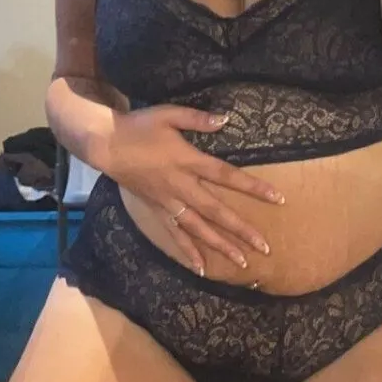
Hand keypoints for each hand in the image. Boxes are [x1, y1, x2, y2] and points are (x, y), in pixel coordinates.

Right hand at [99, 105, 283, 275]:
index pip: (227, 176)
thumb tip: (226, 119)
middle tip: (265, 248)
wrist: (105, 145)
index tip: (277, 198)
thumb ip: (197, 118)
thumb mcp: (168, 114)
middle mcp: (181, 186)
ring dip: (221, 246)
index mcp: (187, 161)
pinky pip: (174, 234)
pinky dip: (187, 252)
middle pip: (216, 212)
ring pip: (198, 229)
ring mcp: (168, 202)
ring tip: (242, 262)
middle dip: (241, 230)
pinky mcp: (156, 209)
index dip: (252, 187)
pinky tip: (201, 267)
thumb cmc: (138, 126)